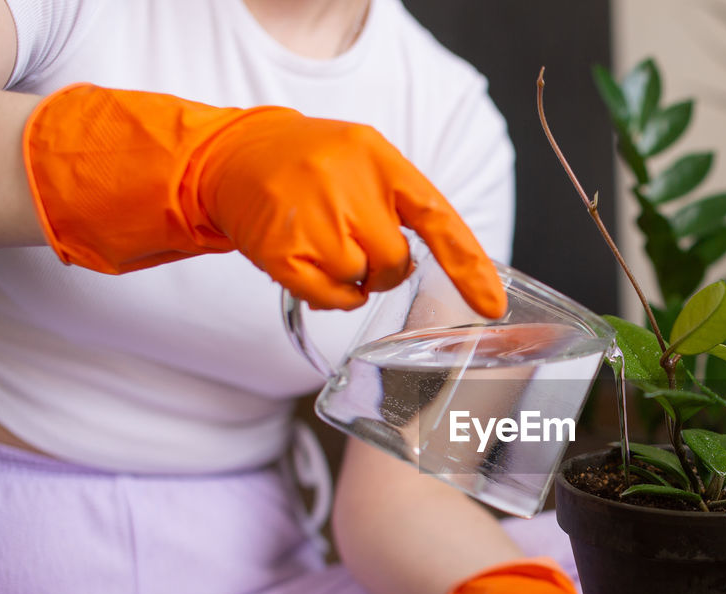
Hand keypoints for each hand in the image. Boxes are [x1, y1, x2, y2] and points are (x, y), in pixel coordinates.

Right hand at [22, 84, 504, 314]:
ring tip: (323, 240)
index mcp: (380, 160)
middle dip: (383, 265)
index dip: (470, 266)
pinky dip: (330, 293)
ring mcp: (314, 220)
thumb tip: (450, 267)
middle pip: (397, 264)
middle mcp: (348, 186)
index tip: (492, 305)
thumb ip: (404, 204)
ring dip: (352, 276)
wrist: (233, 156)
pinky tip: (308, 259)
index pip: (439, 218)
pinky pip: (333, 298)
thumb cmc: (314, 165)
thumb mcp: (365, 161)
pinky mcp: (284, 253)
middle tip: (354, 240)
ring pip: (363, 282)